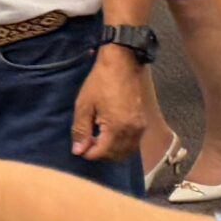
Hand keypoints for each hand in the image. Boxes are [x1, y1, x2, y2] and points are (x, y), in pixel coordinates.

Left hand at [73, 45, 148, 161]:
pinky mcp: (143, 123)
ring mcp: (140, 127)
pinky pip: (133, 143)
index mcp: (117, 127)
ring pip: (127, 152)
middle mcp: (133, 131)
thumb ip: (81, 130)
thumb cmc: (100, 83)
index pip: (103, 153)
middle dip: (100, 154)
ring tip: (96, 140)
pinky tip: (109, 137)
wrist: (121, 65)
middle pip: (116, 155)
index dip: (88, 154)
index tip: (79, 149)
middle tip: (86, 144)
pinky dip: (121, 146)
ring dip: (111, 152)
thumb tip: (78, 151)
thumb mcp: (84, 105)